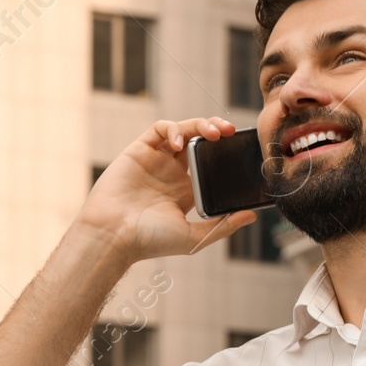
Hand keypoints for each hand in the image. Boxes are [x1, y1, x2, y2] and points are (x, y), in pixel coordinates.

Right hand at [77, 116, 257, 262]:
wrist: (114, 236)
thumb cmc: (149, 241)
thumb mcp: (193, 238)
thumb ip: (222, 226)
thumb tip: (251, 215)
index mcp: (185, 191)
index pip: (210, 163)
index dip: (225, 153)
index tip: (241, 151)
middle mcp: (171, 173)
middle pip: (198, 142)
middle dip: (216, 131)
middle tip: (231, 131)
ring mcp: (155, 161)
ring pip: (182, 130)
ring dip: (199, 125)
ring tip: (214, 132)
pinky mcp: (139, 151)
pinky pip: (159, 129)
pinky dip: (173, 128)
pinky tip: (180, 141)